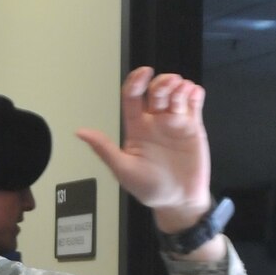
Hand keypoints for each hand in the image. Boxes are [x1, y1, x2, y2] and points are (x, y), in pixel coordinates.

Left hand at [76, 67, 212, 226]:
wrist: (179, 201)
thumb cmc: (150, 189)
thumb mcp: (123, 170)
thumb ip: (104, 149)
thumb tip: (80, 133)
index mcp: (136, 128)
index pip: (133, 97)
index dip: (136, 81)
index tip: (143, 73)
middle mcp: (155, 122)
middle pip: (156, 91)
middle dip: (162, 82)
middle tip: (168, 85)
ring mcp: (175, 123)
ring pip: (175, 93)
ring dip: (179, 85)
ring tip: (182, 91)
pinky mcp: (193, 127)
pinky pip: (194, 103)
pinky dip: (195, 93)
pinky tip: (193, 94)